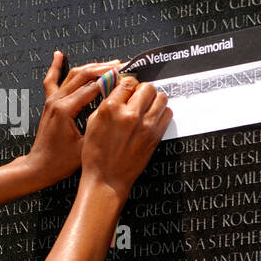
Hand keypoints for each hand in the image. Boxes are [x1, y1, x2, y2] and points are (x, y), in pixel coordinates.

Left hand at [22, 51, 121, 186]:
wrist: (39, 167)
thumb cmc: (60, 161)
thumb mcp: (85, 145)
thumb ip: (98, 125)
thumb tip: (114, 109)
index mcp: (66, 110)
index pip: (92, 87)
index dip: (111, 80)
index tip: (127, 76)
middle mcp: (57, 101)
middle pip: (84, 76)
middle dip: (104, 69)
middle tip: (122, 66)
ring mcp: (51, 100)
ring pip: (73, 75)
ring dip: (91, 67)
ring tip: (109, 63)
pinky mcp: (49, 103)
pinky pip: (52, 80)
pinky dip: (56, 67)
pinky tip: (59, 55)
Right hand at [81, 74, 171, 196]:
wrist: (107, 179)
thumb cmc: (96, 155)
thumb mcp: (92, 123)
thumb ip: (106, 103)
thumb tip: (117, 90)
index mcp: (110, 109)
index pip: (128, 82)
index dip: (128, 84)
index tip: (128, 89)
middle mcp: (130, 115)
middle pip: (147, 87)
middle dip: (142, 90)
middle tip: (137, 98)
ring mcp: (145, 126)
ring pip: (161, 97)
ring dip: (154, 100)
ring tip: (146, 107)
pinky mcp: (155, 136)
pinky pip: (167, 113)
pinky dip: (162, 113)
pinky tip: (152, 118)